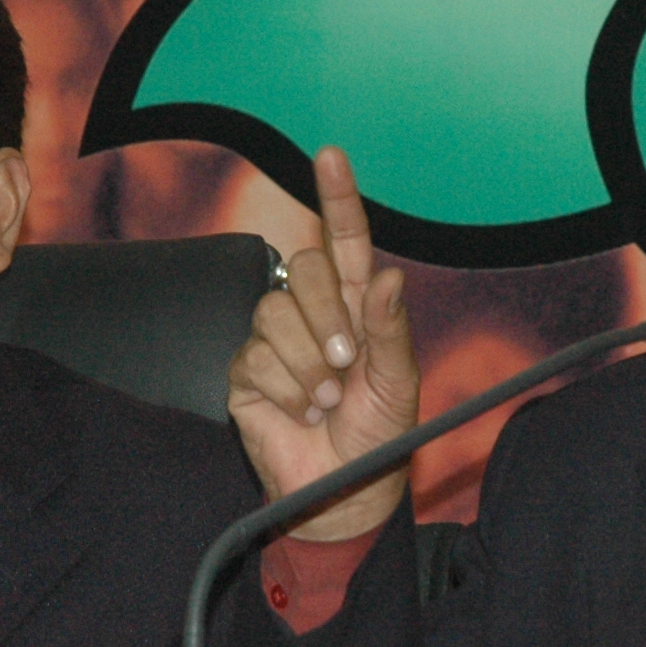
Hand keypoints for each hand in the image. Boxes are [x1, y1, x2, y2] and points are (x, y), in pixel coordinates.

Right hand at [228, 146, 421, 540]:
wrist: (343, 491)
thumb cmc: (379, 435)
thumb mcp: (400, 383)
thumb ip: (392, 329)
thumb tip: (389, 277)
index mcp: (357, 305)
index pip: (344, 240)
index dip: (337, 197)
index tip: (331, 155)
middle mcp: (314, 313)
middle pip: (303, 269)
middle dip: (327, 315)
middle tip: (346, 364)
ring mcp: (275, 340)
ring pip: (275, 311)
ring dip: (307, 362)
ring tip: (327, 399)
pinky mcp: (246, 371)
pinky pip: (255, 356)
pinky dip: (286, 389)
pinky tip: (300, 411)